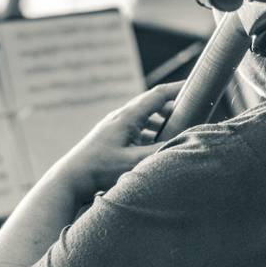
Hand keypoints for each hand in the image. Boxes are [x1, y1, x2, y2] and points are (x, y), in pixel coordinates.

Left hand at [53, 81, 183, 199]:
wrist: (70, 178)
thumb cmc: (99, 170)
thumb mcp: (133, 162)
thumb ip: (158, 152)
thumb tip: (182, 144)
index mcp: (127, 117)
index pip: (158, 95)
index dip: (178, 89)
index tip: (195, 87)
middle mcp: (120, 117)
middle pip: (152, 104)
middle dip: (172, 107)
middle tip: (191, 113)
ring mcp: (114, 126)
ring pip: (143, 117)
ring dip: (160, 122)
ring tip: (175, 132)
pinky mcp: (109, 137)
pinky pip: (135, 129)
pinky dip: (148, 133)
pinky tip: (153, 147)